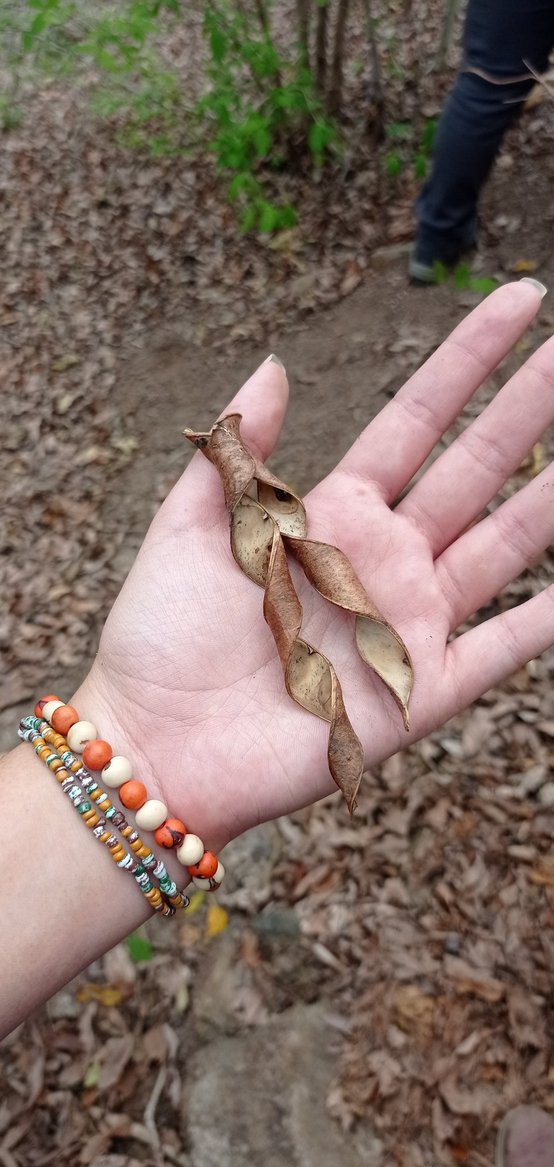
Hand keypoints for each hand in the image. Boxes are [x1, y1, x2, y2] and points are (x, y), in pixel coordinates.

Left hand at [78, 281, 553, 851]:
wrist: (158, 745)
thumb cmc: (161, 638)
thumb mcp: (188, 526)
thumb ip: (236, 450)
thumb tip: (275, 362)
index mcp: (332, 514)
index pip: (417, 421)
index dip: (468, 362)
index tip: (519, 302)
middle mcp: (384, 562)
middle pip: (475, 472)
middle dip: (528, 410)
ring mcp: (409, 625)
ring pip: (504, 547)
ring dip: (552, 500)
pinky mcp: (420, 693)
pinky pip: (500, 650)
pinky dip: (541, 622)